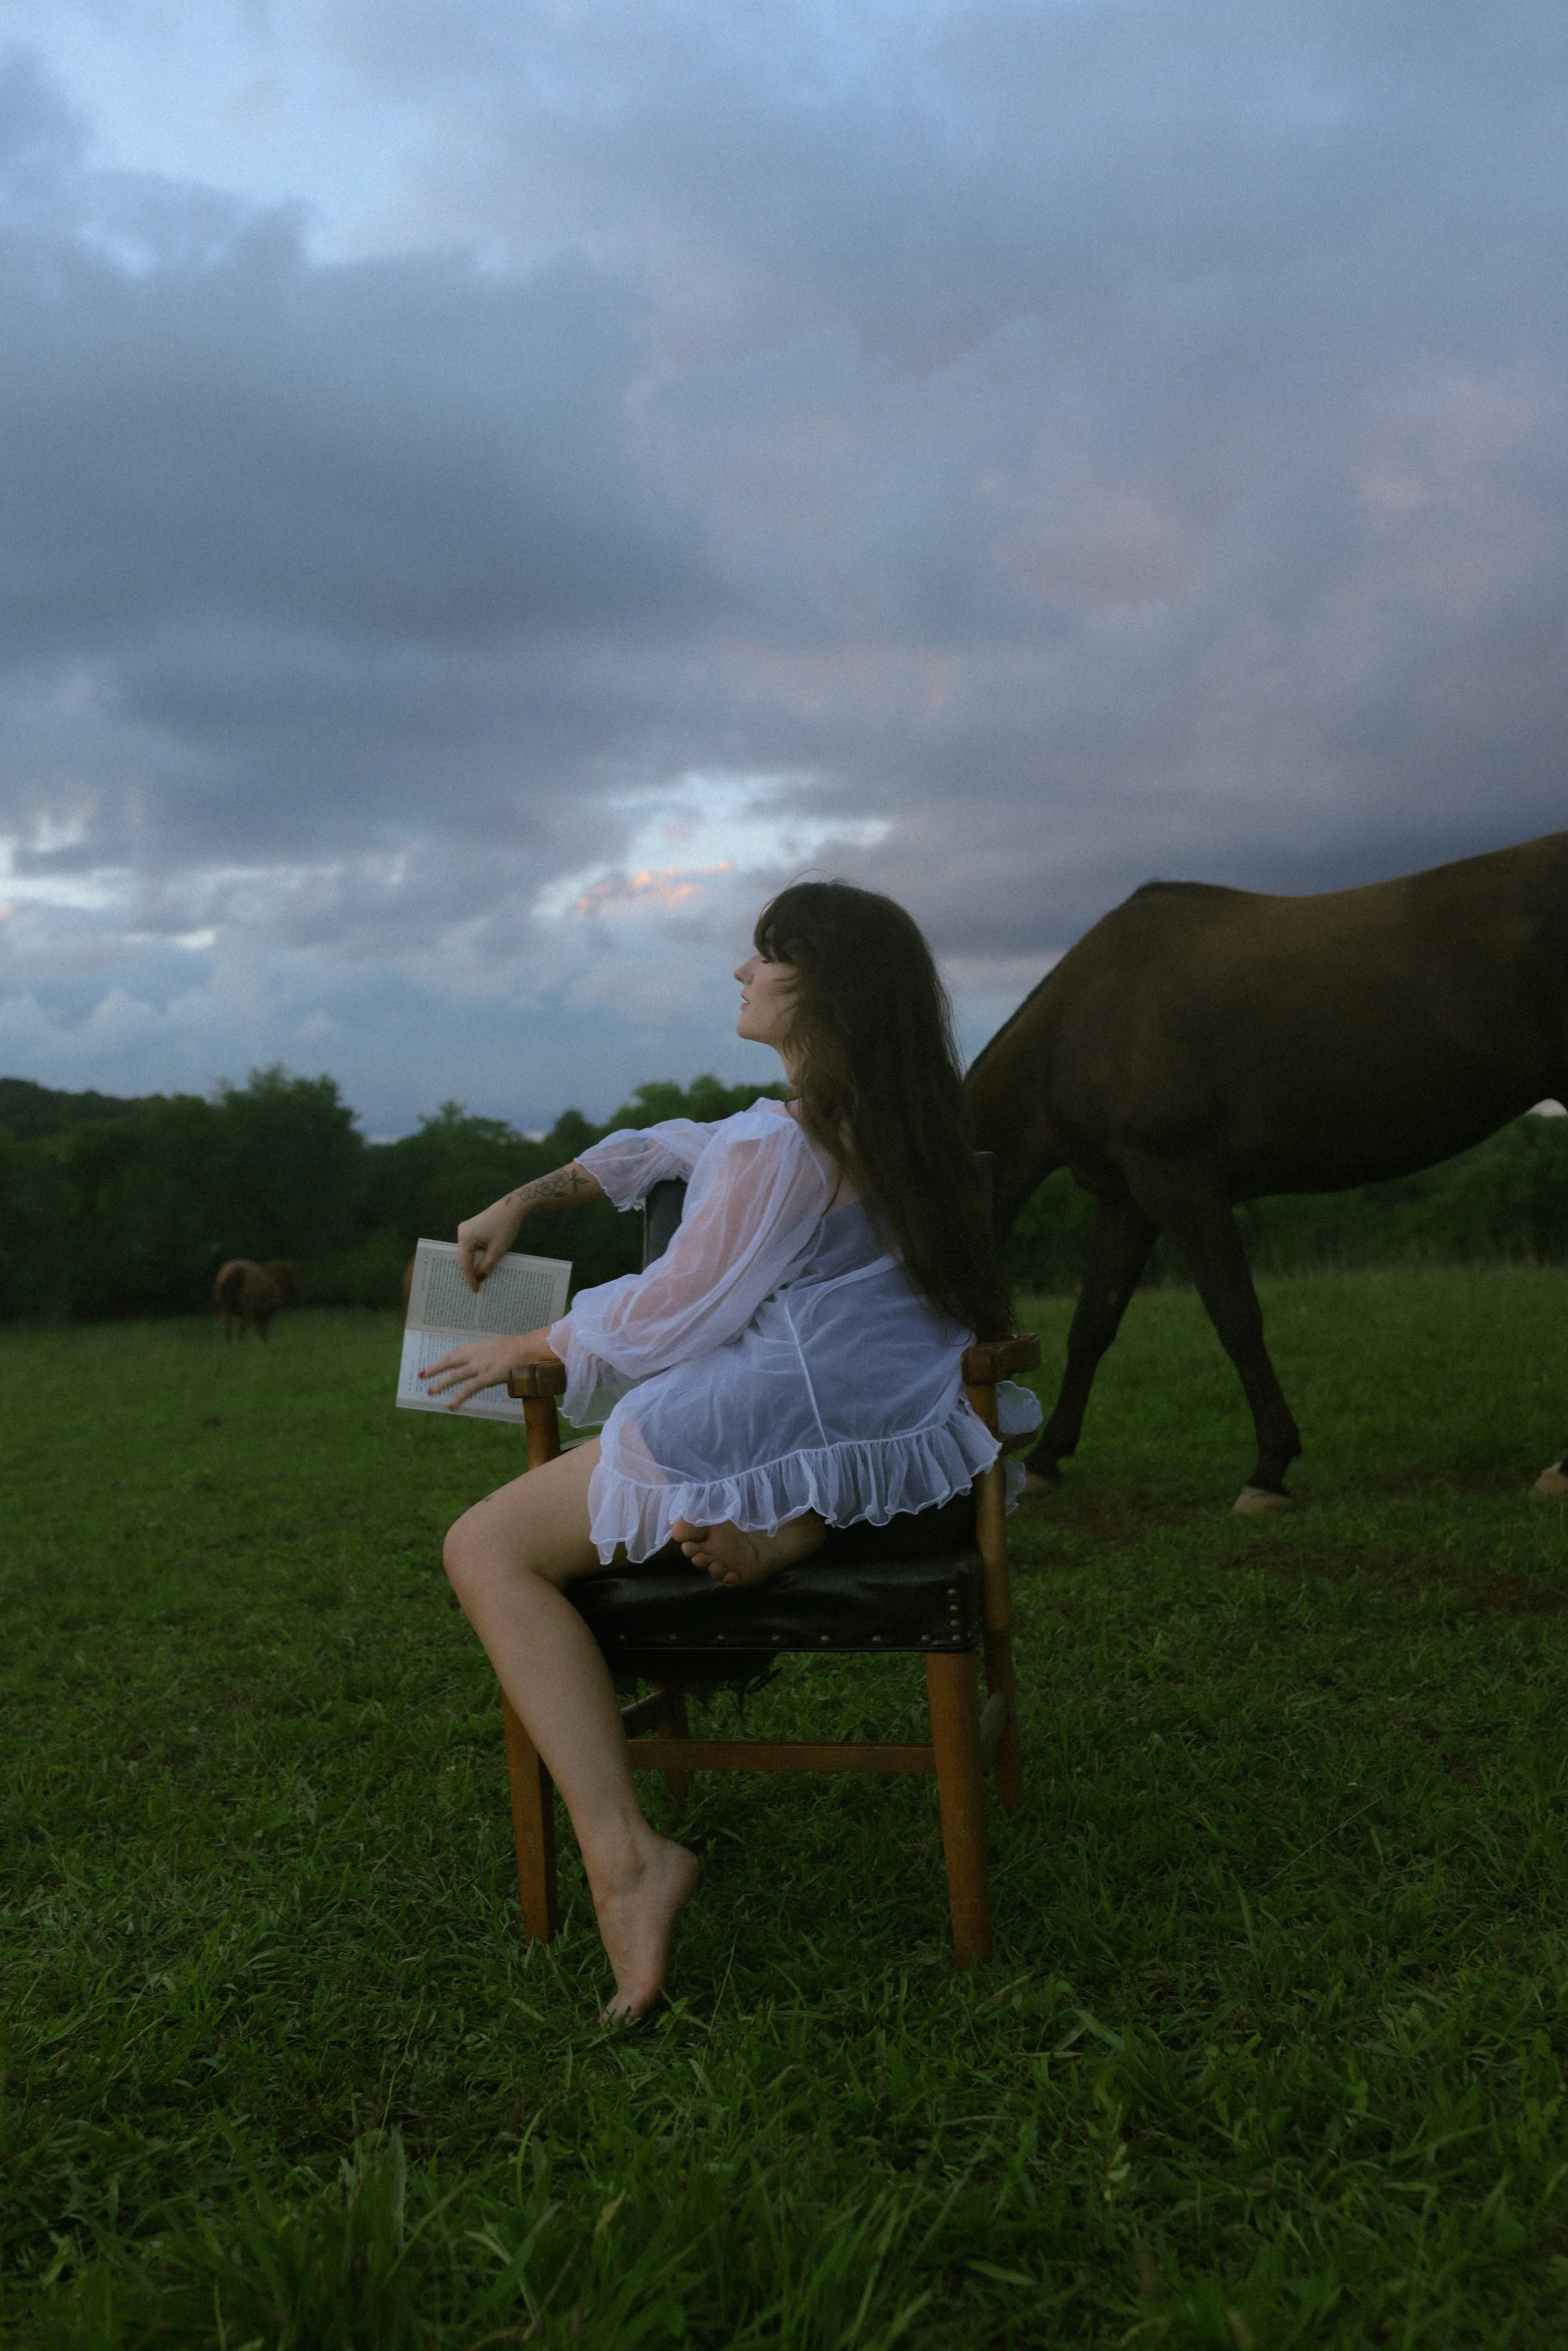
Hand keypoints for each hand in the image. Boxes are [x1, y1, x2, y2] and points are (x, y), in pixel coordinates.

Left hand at [419, 1327, 561, 1410]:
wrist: (528, 1350)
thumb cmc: (516, 1350)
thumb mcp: (497, 1349)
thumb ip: (486, 1356)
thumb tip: (479, 1364)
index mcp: (477, 1347)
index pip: (455, 1354)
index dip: (441, 1361)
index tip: (430, 1367)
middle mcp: (475, 1355)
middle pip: (450, 1362)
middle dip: (434, 1369)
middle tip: (421, 1376)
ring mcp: (479, 1366)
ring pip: (455, 1375)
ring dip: (441, 1383)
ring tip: (430, 1392)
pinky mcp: (486, 1378)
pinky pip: (469, 1389)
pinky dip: (458, 1397)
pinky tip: (451, 1405)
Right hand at [456, 1197, 525, 1293]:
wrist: (512, 1207)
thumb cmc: (505, 1227)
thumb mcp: (497, 1250)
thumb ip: (487, 1265)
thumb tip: (479, 1278)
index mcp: (465, 1237)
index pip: (465, 1263)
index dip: (470, 1278)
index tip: (475, 1290)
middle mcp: (461, 1233)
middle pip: (463, 1258)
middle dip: (469, 1272)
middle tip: (475, 1288)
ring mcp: (465, 1229)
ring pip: (467, 1253)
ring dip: (473, 1264)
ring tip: (477, 1279)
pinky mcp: (472, 1229)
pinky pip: (471, 1247)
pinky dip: (476, 1256)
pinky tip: (480, 1265)